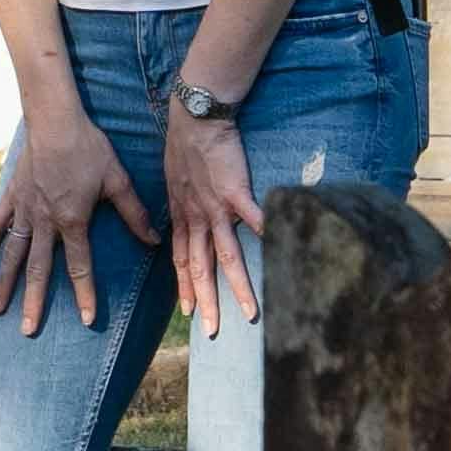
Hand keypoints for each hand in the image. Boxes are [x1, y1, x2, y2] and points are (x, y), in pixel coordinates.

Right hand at [0, 109, 156, 337]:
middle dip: (34, 302)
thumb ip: (133, 214)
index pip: (80, 267)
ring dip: (6, 283)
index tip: (86, 321)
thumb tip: (154, 242)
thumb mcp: (117, 180)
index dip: (84, 295)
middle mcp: (45, 222)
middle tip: (28, 330)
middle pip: (39, 270)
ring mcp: (25, 210)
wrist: (54, 120)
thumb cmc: (89, 148)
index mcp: (72, 221)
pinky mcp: (12, 196)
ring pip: (14, 254)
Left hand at [162, 95, 266, 336]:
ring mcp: (216, 208)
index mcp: (183, 217)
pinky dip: (264, 235)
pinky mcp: (235, 192)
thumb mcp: (174, 182)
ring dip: (239, 287)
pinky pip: (253, 218)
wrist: (194, 119)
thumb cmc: (186, 147)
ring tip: (251, 312)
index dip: (185, 288)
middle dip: (207, 302)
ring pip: (227, 256)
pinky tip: (277, 251)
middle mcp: (197, 219)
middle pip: (201, 268)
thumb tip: (189, 220)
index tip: (189, 313)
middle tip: (213, 332)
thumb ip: (183, 205)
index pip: (182, 261)